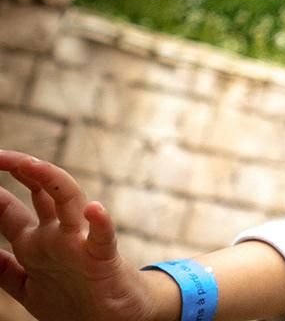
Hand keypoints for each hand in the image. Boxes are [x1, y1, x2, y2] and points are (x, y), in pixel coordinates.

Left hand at [0, 152, 166, 320]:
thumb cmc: (73, 301)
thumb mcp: (28, 288)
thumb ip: (5, 270)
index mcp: (35, 243)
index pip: (10, 208)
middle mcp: (57, 235)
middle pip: (40, 192)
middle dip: (21, 170)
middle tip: (0, 155)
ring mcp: (80, 243)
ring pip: (69, 203)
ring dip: (52, 181)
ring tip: (32, 164)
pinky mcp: (103, 258)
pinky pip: (103, 237)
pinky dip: (100, 223)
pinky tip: (94, 209)